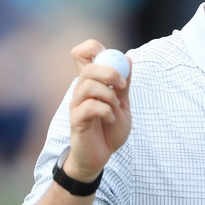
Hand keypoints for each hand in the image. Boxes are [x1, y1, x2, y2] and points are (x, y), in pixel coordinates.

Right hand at [65, 40, 131, 181]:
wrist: (100, 156)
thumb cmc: (109, 129)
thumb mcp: (123, 104)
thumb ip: (124, 84)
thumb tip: (127, 59)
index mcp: (91, 83)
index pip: (82, 54)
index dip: (92, 47)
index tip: (112, 58)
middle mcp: (80, 91)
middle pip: (87, 68)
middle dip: (109, 73)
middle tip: (122, 86)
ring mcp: (76, 105)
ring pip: (87, 86)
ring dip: (108, 95)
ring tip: (115, 107)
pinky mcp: (76, 121)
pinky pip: (89, 107)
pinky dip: (105, 110)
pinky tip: (110, 118)